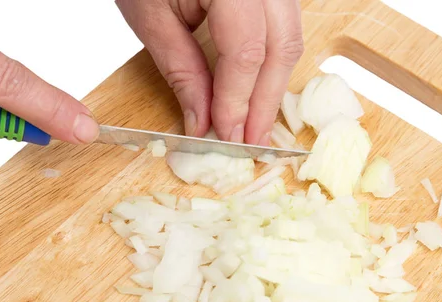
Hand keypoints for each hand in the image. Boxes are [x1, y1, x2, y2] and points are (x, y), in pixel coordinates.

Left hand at [116, 0, 302, 144]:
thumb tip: (203, 122)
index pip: (245, 51)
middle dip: (264, 101)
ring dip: (273, 86)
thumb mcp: (152, 19)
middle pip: (280, 47)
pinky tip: (258, 89)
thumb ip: (182, 72)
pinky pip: (284, 28)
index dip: (238, 100)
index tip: (229, 136)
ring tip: (255, 123)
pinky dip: (272, 64)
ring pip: (290, 39)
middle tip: (250, 141)